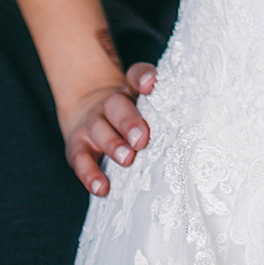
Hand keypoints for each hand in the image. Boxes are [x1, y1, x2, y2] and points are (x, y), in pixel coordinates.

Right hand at [60, 63, 156, 197]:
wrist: (87, 112)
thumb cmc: (127, 116)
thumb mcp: (142, 107)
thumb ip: (159, 109)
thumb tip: (186, 123)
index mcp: (129, 91)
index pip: (136, 77)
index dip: (143, 78)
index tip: (149, 85)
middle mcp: (109, 104)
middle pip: (116, 106)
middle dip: (128, 122)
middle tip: (141, 138)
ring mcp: (91, 125)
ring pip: (99, 129)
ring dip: (112, 144)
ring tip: (127, 158)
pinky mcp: (77, 148)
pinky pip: (81, 159)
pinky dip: (90, 174)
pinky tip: (102, 187)